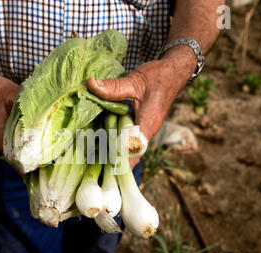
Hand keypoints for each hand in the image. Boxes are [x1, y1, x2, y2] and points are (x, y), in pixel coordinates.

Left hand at [87, 46, 196, 168]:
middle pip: (125, 154)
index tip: (101, 172)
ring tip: (87, 158)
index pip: (131, 154)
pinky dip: (110, 137)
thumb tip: (90, 84)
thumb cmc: (159, 77)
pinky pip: (123, 135)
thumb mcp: (135, 81)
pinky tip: (94, 137)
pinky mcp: (137, 124)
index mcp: (147, 127)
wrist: (173, 72)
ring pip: (123, 146)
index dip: (117, 165)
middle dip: (108, 161)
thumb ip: (113, 87)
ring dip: (108, 150)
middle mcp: (145, 133)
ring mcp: (141, 129)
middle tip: (87, 166)